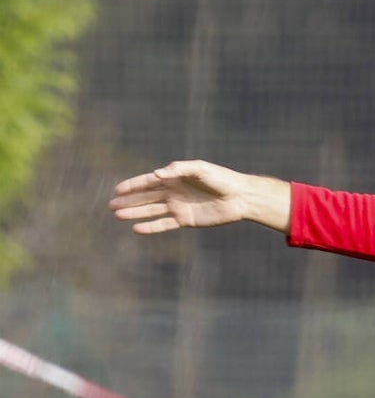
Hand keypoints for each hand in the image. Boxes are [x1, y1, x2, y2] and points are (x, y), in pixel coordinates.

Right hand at [110, 160, 290, 233]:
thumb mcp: (200, 169)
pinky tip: (137, 228)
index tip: (117, 190)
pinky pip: (164, 224)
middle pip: (146, 197)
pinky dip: (151, 227)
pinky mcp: (186, 220)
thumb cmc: (222, 179)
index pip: (149, 181)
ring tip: (117, 215)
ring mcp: (179, 207)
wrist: (240, 197)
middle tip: (111, 205)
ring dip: (135, 213)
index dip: (133, 185)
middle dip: (129, 201)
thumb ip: (178, 169)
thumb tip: (156, 174)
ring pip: (152, 211)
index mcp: (175, 178)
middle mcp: (174, 192)